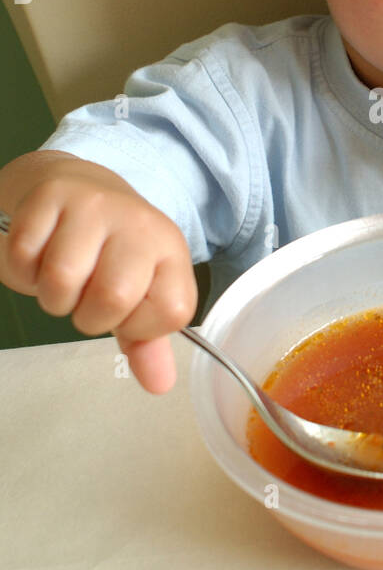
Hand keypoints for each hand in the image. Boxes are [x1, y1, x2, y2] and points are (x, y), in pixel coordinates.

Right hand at [0, 162, 196, 392]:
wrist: (77, 185)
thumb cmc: (107, 250)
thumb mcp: (137, 291)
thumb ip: (147, 341)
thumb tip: (159, 384)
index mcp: (169, 250)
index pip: (171, 312)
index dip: (140, 327)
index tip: (125, 312)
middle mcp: (138, 223)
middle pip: (113, 298)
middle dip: (87, 315)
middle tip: (85, 295)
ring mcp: (94, 205)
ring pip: (62, 280)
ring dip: (51, 295)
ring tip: (61, 276)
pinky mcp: (50, 195)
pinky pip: (24, 256)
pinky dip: (22, 270)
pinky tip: (38, 254)